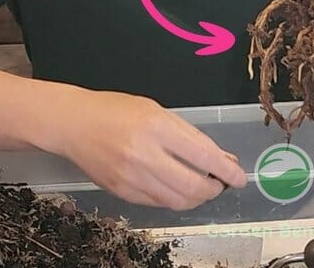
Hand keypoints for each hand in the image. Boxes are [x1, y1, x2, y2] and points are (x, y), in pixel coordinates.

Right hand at [45, 88, 246, 208]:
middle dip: (215, 188)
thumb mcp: (157, 111)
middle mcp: (145, 155)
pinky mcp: (122, 193)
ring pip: (178, 201)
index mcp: (157, 127)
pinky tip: (180, 190)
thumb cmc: (117, 110)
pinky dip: (176, 200)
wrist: (73, 124)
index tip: (240, 177)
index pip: (203, 155)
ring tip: (205, 187)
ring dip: (198, 198)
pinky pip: (159, 204)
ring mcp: (131, 177)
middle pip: (193, 185)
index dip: (227, 170)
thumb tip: (220, 158)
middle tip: (222, 183)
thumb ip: (188, 135)